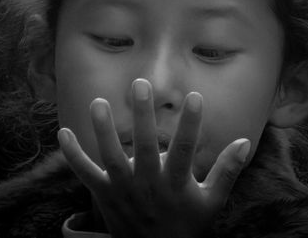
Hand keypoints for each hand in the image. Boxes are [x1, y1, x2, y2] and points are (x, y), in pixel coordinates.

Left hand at [58, 79, 250, 237]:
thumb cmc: (188, 225)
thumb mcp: (213, 201)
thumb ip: (227, 170)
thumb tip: (245, 141)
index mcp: (175, 184)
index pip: (184, 149)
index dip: (190, 123)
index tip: (194, 95)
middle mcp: (148, 184)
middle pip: (145, 146)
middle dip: (143, 115)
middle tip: (141, 84)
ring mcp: (123, 190)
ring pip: (111, 157)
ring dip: (103, 130)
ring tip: (98, 102)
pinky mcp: (104, 195)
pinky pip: (85, 174)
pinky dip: (73, 155)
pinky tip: (62, 132)